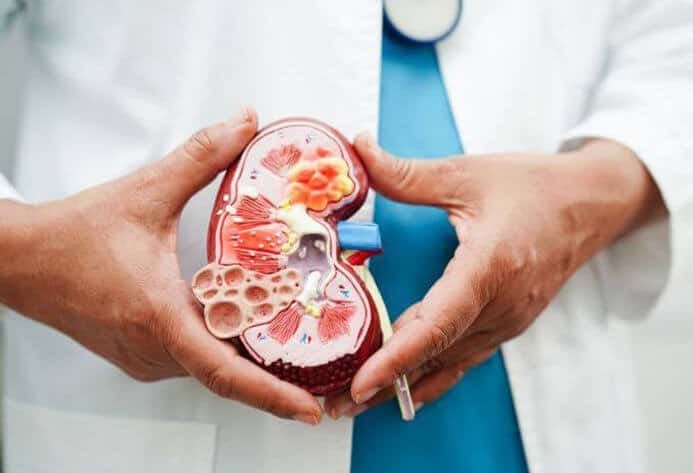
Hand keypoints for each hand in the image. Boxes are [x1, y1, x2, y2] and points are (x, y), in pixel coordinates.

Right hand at [0, 109, 321, 424]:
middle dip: (275, 374)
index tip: (308, 408)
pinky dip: (222, 350)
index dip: (271, 393)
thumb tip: (244, 125)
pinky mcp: (138, 355)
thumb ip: (201, 156)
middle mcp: (152, 349)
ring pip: (209, 368)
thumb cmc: (72, 236)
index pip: (224, 370)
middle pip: (227, 373)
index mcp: (158, 316)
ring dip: (249, 360)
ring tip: (294, 349)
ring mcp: (143, 358)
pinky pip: (191, 361)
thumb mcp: (146, 191)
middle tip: (321, 370)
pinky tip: (245, 332)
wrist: (19, 260)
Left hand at [325, 134, 662, 417]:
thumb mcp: (468, 173)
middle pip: (436, 354)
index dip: (398, 357)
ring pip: (448, 362)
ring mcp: (508, 320)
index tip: (362, 383)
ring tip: (358, 404)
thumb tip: (360, 149)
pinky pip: (464, 357)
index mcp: (491, 266)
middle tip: (336, 404)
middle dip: (385, 382)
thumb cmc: (535, 187)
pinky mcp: (508, 323)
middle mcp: (502, 305)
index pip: (438, 323)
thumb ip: (408, 173)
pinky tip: (406, 389)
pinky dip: (431, 374)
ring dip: (404, 384)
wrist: (591, 205)